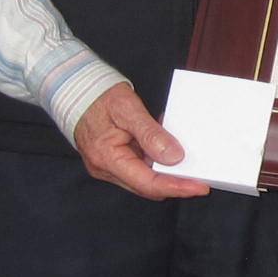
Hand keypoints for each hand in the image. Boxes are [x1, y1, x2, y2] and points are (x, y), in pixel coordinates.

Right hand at [71, 83, 209, 199]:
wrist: (76, 89)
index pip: (147, 184)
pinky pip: (139, 168)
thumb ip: (151, 134)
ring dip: (166, 173)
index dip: (176, 187)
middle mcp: (106, 169)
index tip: (200, 187)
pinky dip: (155, 162)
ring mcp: (108, 168)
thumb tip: (174, 157)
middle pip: (147, 187)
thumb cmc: (99, 97)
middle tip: (201, 178)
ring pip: (144, 180)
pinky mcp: (112, 162)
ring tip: (187, 161)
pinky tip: (167, 149)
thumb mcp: (128, 109)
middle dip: (175, 184)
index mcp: (107, 158)